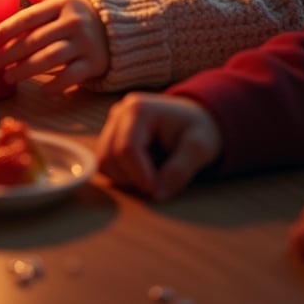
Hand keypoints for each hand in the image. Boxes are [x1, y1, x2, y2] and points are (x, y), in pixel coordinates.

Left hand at [0, 0, 109, 91]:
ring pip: (50, 58)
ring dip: (26, 70)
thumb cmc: (83, 13)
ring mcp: (85, 43)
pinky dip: (55, 84)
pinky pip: (71, 76)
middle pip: (35, 40)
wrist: (123, 27)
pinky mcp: (94, 63)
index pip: (29, 16)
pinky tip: (41, 89)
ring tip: (8, 77)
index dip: (8, 28)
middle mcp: (74, 22)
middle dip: (9, 54)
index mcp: (63, 4)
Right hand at [96, 92, 223, 200]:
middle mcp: (120, 112)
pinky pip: (106, 166)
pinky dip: (123, 176)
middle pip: (110, 157)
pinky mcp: (110, 137)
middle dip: (133, 179)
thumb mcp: (199, 148)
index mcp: (138, 108)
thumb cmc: (198, 131)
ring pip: (104, 163)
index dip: (140, 175)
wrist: (195, 121)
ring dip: (127, 179)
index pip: (127, 149)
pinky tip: (144, 170)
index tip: (157, 192)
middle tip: (159, 184)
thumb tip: (157, 194)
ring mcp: (112, 124)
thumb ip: (180, 170)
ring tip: (154, 173)